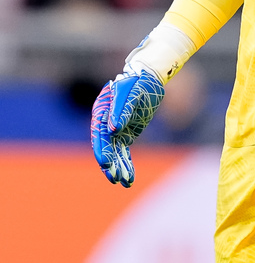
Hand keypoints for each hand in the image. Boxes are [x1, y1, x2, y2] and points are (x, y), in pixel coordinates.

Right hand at [91, 70, 164, 186]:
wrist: (147, 80)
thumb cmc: (137, 83)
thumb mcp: (131, 93)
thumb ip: (121, 110)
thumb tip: (113, 129)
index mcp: (102, 112)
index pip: (99, 134)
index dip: (102, 150)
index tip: (106, 164)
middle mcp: (105, 123)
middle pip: (105, 147)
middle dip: (110, 163)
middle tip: (115, 178)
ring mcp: (115, 130)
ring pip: (115, 153)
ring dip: (119, 168)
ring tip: (124, 183)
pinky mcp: (126, 135)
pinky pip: (123, 153)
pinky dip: (126, 165)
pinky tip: (129, 179)